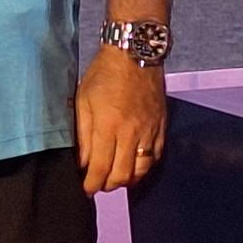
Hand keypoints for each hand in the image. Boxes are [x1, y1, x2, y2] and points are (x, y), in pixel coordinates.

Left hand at [75, 45, 166, 195]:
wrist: (134, 53)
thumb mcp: (83, 99)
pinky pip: (156, 158)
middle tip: (98, 182)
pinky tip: (133, 165)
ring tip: (115, 175)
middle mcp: (131, 133)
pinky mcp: (161, 127)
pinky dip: (143, 167)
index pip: (100, 168)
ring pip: (140, 172)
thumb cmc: (103, 73)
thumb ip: (82, 134)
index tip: (85, 189)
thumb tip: (82, 163)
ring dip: (126, 179)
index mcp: (108, 125)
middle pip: (122, 176)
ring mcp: (150, 131)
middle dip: (107, 185)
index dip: (91, 185)